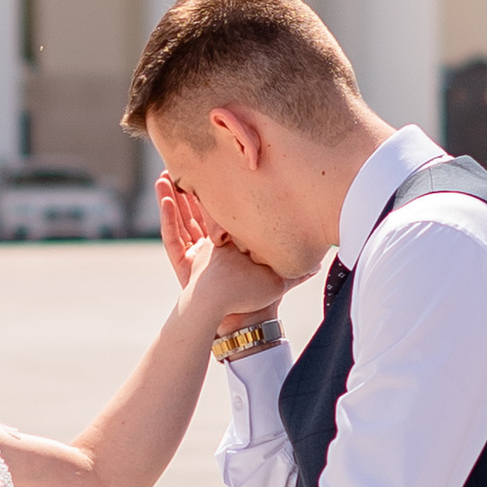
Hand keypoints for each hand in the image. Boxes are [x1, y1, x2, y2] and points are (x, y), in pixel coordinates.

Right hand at [157, 176, 282, 324]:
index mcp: (228, 246)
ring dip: (171, 197)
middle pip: (194, 211)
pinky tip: (165, 199)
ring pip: (180, 220)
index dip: (216, 192)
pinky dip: (168, 218)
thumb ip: (294, 267)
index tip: (217, 169)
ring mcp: (193, 255)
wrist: (239, 321)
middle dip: (189, 189)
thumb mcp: (278, 277)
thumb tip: (322, 260)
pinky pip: (172, 237)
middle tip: (183, 164)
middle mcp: (208, 248)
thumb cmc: (258, 299)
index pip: (220, 213)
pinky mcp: (183, 265)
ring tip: (164, 175)